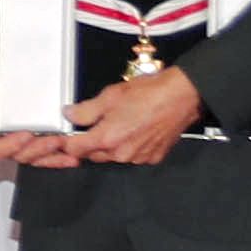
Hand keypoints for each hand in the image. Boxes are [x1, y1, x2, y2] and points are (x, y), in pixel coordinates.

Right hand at [0, 72, 76, 173]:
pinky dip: (61, 158)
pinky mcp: (39, 148)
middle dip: (38, 149)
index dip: (10, 145)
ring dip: (53, 155)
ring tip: (65, 143)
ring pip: (36, 159)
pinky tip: (71, 156)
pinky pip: (49, 158)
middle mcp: (7, 142)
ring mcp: (24, 146)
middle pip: (19, 155)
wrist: (14, 87)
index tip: (26, 134)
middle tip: (53, 138)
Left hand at [67, 64, 202, 167]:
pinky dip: (131, 146)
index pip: (75, 149)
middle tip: (97, 125)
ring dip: (112, 145)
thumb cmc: (150, 93)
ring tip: (121, 123)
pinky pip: (134, 156)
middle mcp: (121, 153)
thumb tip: (70, 114)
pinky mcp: (153, 157)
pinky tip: (136, 130)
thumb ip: (86, 110)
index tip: (68, 136)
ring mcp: (138, 157)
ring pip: (114, 156)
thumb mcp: (110, 95)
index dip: (68, 141)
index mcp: (106, 138)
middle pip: (94, 155)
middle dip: (91, 143)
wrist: (182, 96)